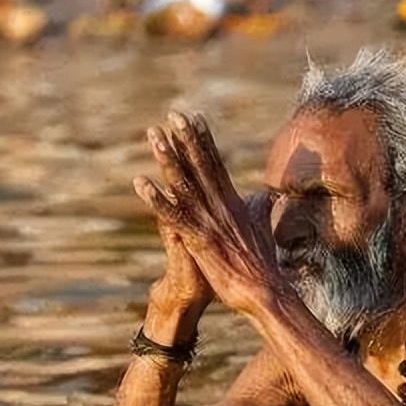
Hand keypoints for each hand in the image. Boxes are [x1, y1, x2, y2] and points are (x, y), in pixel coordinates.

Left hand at [133, 111, 283, 314]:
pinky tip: (140, 184)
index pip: (217, 165)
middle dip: (187, 138)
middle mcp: (221, 206)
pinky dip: (156, 199)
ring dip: (168, 159)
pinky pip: (172, 216)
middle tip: (173, 114)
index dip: (205, 140)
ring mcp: (209, 222)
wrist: (265, 292)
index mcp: (234, 203)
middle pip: (201, 166)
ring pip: (185, 184)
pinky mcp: (199, 240)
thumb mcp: (262, 229)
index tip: (195, 118)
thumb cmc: (263, 265)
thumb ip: (260, 208)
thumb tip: (265, 193)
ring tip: (154, 136)